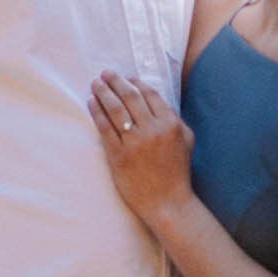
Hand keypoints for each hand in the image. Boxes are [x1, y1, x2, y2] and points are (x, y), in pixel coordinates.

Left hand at [88, 70, 192, 222]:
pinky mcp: (119, 155)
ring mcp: (134, 143)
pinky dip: (97, 112)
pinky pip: (104, 128)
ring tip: (96, 84)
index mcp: (170, 123)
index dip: (135, 82)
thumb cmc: (177, 172)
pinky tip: (91, 103)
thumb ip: (174, 118)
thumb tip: (155, 100)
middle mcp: (152, 130)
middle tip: (105, 74)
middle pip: (129, 97)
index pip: (149, 94)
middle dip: (115, 81)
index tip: (126, 77)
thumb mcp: (186, 140)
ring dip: (103, 92)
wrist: (167, 202)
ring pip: (115, 109)